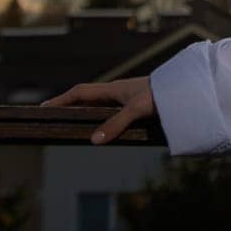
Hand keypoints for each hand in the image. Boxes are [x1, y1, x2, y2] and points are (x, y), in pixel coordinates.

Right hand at [40, 76, 155, 144]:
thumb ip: (116, 124)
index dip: (61, 100)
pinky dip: (102, 119)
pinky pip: (113, 112)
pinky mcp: (138, 106)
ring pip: (100, 106)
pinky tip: (102, 128)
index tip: (43, 108)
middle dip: (68, 106)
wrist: (188, 90)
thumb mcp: (138, 109)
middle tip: (52, 116)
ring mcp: (127, 99)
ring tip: (71, 123)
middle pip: (87, 98)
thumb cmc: (162, 94)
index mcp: (113, 89)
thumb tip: (92, 141)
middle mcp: (118, 92)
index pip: (80, 92)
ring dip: (85, 112)